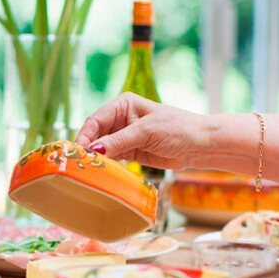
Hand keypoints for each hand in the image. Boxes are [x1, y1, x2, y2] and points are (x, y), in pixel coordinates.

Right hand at [75, 93, 213, 169]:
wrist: (200, 145)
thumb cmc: (178, 129)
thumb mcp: (146, 133)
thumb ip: (118, 141)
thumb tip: (94, 149)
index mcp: (123, 105)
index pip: (96, 120)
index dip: (85, 135)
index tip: (78, 151)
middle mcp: (121, 119)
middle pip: (96, 134)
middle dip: (88, 148)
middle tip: (79, 164)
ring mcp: (124, 136)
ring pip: (102, 147)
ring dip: (96, 158)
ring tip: (87, 170)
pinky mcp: (130, 151)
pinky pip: (112, 158)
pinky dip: (106, 165)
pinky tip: (100, 173)